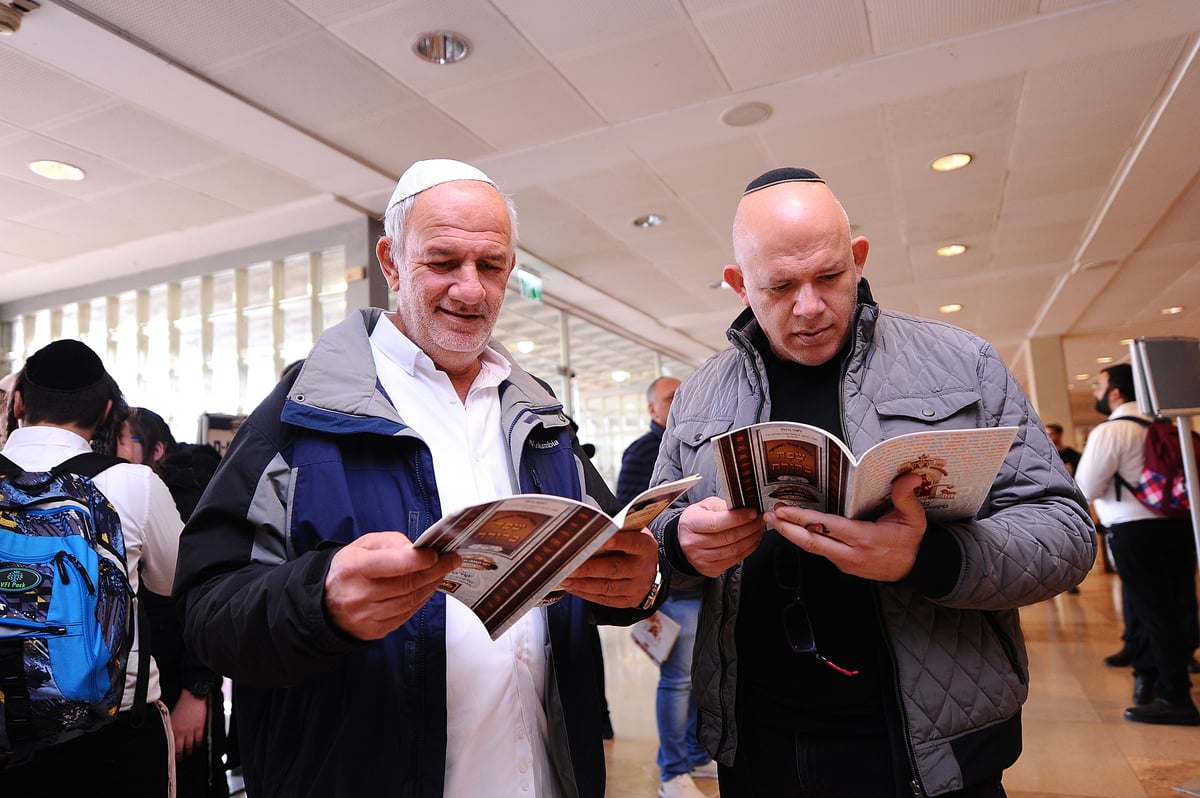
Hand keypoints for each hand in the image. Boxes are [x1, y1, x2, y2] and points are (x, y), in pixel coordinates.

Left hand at [170, 690, 207, 757]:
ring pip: (190, 747)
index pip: (172, 747)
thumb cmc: (181, 707)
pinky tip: (197, 745)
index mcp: (173, 730)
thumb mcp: (172, 719)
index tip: (173, 758)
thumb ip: (172, 729)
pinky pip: (198, 740)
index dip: (173, 754)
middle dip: (181, 756)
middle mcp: (181, 732)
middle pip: (180, 749)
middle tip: (182, 759)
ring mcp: (191, 731)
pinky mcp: (199, 728)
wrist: (192, 698)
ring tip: (190, 753)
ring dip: (190, 751)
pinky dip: (198, 744)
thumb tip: (171, 739)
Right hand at [324, 532, 460, 639]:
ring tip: (440, 573)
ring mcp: (367, 616)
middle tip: (451, 561)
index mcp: (355, 568)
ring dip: (430, 586)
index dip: (421, 559)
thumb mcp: (362, 545)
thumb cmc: (347, 570)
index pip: (395, 564)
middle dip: (435, 571)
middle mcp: (360, 595)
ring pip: (410, 601)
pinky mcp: (374, 631)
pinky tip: (426, 589)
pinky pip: (406, 615)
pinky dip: (420, 601)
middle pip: (408, 584)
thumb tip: (416, 550)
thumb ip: (391, 542)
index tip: (437, 554)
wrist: (324, 602)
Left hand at [559, 528, 657, 607]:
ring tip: (564, 578)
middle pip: (614, 569)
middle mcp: (643, 568)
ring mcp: (637, 587)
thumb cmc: (633, 545)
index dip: (617, 541)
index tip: (600, 539)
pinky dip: (586, 594)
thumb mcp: (633, 532)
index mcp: (645, 547)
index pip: (632, 543)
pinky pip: (605, 599)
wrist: (649, 568)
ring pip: (607, 587)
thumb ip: (615, 530)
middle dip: (588, 569)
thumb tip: (587, 528)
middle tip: (568, 567)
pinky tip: (573, 587)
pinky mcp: (629, 600)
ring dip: (583, 584)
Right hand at [677, 496, 763, 576]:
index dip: (738, 518)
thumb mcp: (705, 506)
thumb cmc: (697, 520)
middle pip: (728, 538)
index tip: (753, 513)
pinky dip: (747, 550)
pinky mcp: (709, 569)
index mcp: (690, 524)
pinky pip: (734, 560)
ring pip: (733, 550)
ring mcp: (700, 559)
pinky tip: (752, 541)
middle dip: (749, 528)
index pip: (717, 523)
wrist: (686, 538)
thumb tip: (743, 508)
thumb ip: (723, 506)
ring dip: (751, 539)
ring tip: (758, 529)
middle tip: (760, 520)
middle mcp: (692, 543)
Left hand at [765, 472, 926, 581]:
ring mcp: (845, 561)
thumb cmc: (911, 542)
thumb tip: (910, 476)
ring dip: (791, 533)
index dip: (803, 519)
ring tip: (775, 518)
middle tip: (769, 515)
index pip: (827, 527)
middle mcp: (850, 553)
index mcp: (864, 538)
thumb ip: (906, 496)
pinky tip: (793, 528)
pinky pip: (820, 550)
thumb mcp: (914, 518)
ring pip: (812, 547)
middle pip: (811, 542)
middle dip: (786, 528)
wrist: (916, 568)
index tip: (784, 510)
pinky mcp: (843, 564)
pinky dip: (805, 538)